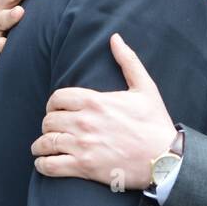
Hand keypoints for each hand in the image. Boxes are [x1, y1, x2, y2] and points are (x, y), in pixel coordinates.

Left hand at [33, 34, 174, 188]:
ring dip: (41, 145)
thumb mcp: (145, 88)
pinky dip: (42, 164)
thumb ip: (128, 61)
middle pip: (49, 120)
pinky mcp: (83, 167)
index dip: (53, 105)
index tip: (57, 111)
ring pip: (46, 142)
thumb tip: (115, 38)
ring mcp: (82, 145)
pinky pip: (50, 165)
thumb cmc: (155, 123)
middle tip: (54, 130)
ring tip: (44, 148)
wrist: (165, 159)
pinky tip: (44, 162)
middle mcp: (85, 122)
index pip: (57, 98)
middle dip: (49, 125)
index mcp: (95, 101)